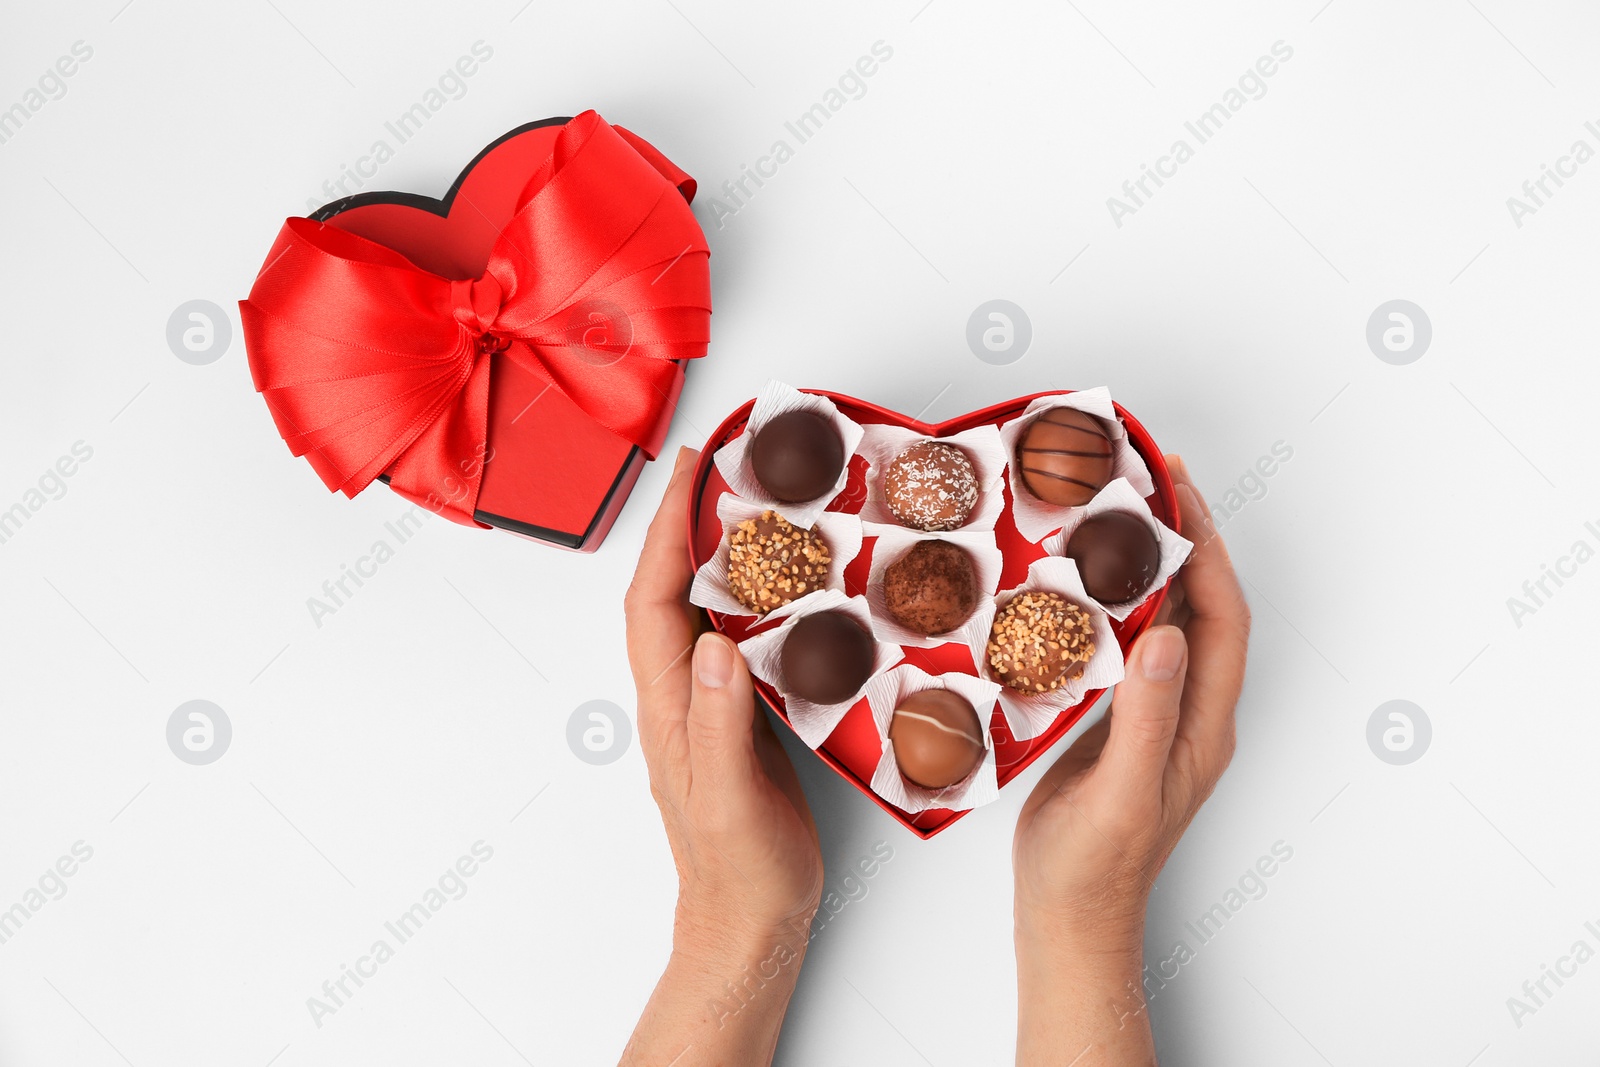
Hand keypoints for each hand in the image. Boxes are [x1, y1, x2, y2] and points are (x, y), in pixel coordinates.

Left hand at [621, 447, 821, 1065]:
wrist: (749, 923)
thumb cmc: (741, 873)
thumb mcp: (734, 802)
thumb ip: (722, 724)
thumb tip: (715, 645)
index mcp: (670, 707)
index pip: (654, 600)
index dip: (666, 531)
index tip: (691, 471)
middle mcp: (681, 695)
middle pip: (668, 589)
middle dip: (684, 520)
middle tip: (721, 464)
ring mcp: (707, 705)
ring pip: (699, 609)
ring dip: (714, 550)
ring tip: (751, 501)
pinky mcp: (739, 718)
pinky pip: (737, 638)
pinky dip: (751, 596)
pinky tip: (784, 582)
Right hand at [1012, 455, 1249, 1063]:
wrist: (1069, 916)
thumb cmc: (1094, 869)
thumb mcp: (1122, 793)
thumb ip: (1147, 715)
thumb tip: (1167, 634)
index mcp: (1203, 724)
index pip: (1221, 616)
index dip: (1205, 547)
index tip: (1174, 488)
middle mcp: (1188, 710)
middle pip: (1200, 603)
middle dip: (1181, 535)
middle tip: (1144, 475)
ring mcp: (1155, 714)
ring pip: (1163, 618)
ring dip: (1145, 561)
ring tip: (1110, 508)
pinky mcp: (1118, 720)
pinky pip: (1125, 643)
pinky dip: (1109, 600)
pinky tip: (1076, 580)